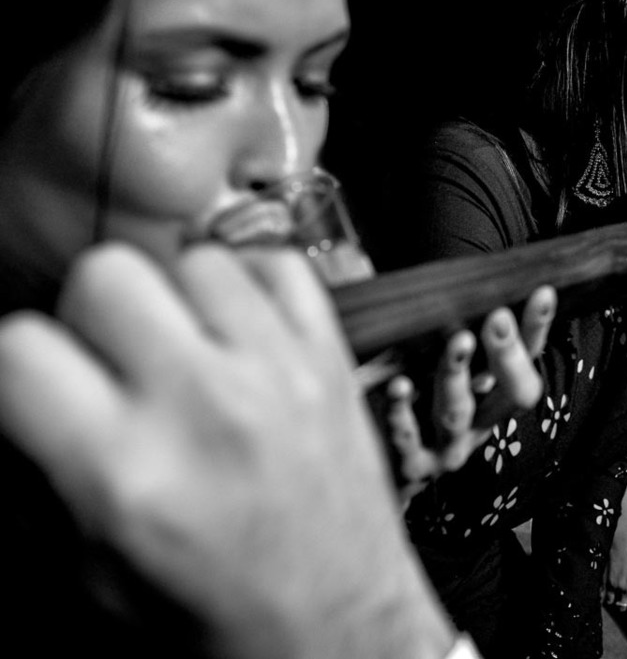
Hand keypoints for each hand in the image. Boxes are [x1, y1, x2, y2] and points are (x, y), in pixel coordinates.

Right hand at [0, 243, 431, 657]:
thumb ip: (50, 477)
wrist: (340, 628)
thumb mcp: (98, 574)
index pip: (23, 349)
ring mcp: (282, 373)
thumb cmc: (228, 616)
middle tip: (108, 363)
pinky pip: (280, 267)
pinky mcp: (333, 361)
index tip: (34, 384)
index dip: (16, 365)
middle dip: (90, 316)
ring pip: (193, 259)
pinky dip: (253, 288)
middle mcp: (210, 406)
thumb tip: (24, 403)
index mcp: (135, 473)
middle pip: (108, 274)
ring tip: (183, 354)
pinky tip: (241, 336)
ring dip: (174, 301)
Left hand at [384, 286, 556, 504]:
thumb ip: (451, 328)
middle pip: (512, 393)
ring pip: (458, 413)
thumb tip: (450, 273)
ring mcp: (450, 448)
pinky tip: (398, 386)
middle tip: (498, 317)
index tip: (542, 292)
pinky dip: (402, 414)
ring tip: (456, 341)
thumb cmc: (422, 403)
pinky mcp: (414, 467)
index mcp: (498, 396)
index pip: (529, 358)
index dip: (537, 328)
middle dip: (507, 355)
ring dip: (457, 375)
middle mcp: (483, 424)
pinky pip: (409, 442)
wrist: (392, 473)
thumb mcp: (446, 367)